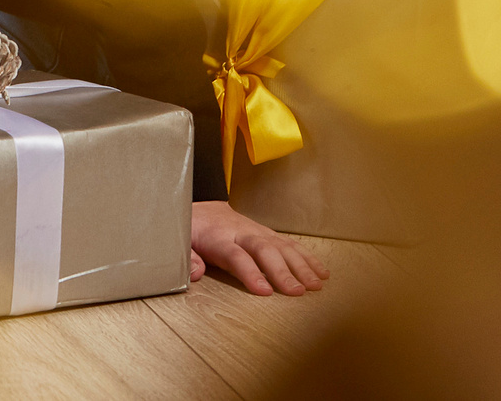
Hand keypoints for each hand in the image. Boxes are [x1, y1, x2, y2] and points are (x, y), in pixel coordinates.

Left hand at [190, 200, 325, 296]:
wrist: (200, 208)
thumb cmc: (191, 230)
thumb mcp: (180, 242)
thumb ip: (187, 258)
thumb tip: (196, 273)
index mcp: (217, 238)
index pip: (235, 256)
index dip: (250, 272)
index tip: (264, 290)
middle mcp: (241, 232)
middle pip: (264, 250)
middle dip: (282, 271)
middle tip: (297, 291)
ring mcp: (257, 231)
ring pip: (281, 246)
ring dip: (301, 265)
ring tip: (316, 284)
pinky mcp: (267, 233)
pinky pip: (289, 244)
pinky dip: (307, 257)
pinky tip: (320, 271)